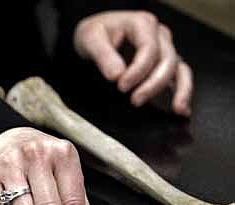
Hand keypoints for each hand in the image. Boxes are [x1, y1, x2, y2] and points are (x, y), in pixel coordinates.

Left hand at [74, 10, 192, 116]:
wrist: (97, 34)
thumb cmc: (97, 34)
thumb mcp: (90, 39)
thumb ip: (103, 56)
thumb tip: (116, 75)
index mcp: (142, 24)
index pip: (149, 48)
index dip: (138, 70)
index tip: (122, 86)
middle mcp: (158, 35)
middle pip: (167, 60)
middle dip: (153, 84)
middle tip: (135, 100)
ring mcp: (164, 49)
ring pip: (179, 69)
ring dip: (180, 90)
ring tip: (177, 109)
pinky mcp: (164, 64)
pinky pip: (179, 77)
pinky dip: (183, 92)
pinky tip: (182, 110)